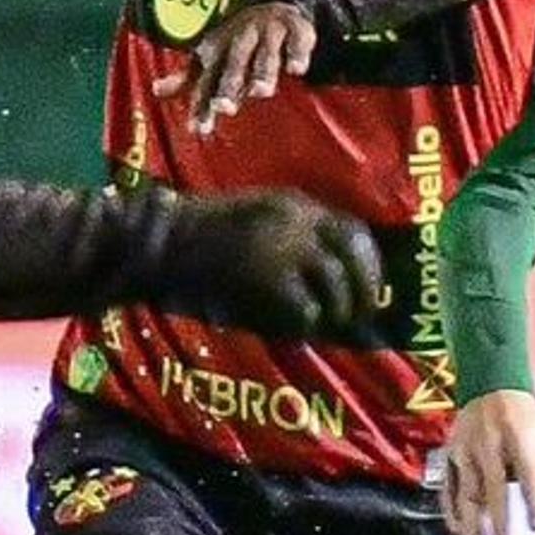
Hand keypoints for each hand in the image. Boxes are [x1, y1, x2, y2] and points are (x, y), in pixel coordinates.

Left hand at [154, 0, 317, 133]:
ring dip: (262, 72)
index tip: (198, 128)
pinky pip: (297, 42)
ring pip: (264, 54)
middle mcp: (241, 40)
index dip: (202, 104)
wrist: (272, 3)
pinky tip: (296, 70)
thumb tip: (156, 91)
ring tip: (261, 92)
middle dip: (228, 85)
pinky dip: (296, 54)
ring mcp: (268, 33)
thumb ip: (187, 78)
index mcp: (217, 50)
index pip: (207, 80)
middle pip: (233, 65)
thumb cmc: (236, 40)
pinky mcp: (295, 29)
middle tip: (224, 108)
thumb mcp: (211, 57)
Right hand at [158, 189, 383, 338]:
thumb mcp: (256, 217)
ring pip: (335, 281)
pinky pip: (305, 305)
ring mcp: (282, 245)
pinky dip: (307, 322)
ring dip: (338, 308)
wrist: (162, 240)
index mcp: (295, 204)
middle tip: (362, 314)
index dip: (370, 262)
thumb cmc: (203, 235)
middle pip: (353, 253)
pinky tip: (298, 329)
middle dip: (365, 287)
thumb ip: (293, 234)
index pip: (353, 229)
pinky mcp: (265, 273)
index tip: (373, 287)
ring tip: (329, 324)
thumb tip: (334, 270)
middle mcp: (296, 220)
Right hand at [439, 390, 534, 534]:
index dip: (533, 503)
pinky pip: (448, 488)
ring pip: (466, 493)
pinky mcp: (451, 456)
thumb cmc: (524, 415)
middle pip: (492, 489)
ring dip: (471, 523)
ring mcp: (466, 452)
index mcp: (519, 439)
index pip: (528, 475)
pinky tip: (459, 532)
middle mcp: (489, 446)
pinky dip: (451, 512)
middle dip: (497, 522)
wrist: (490, 386)